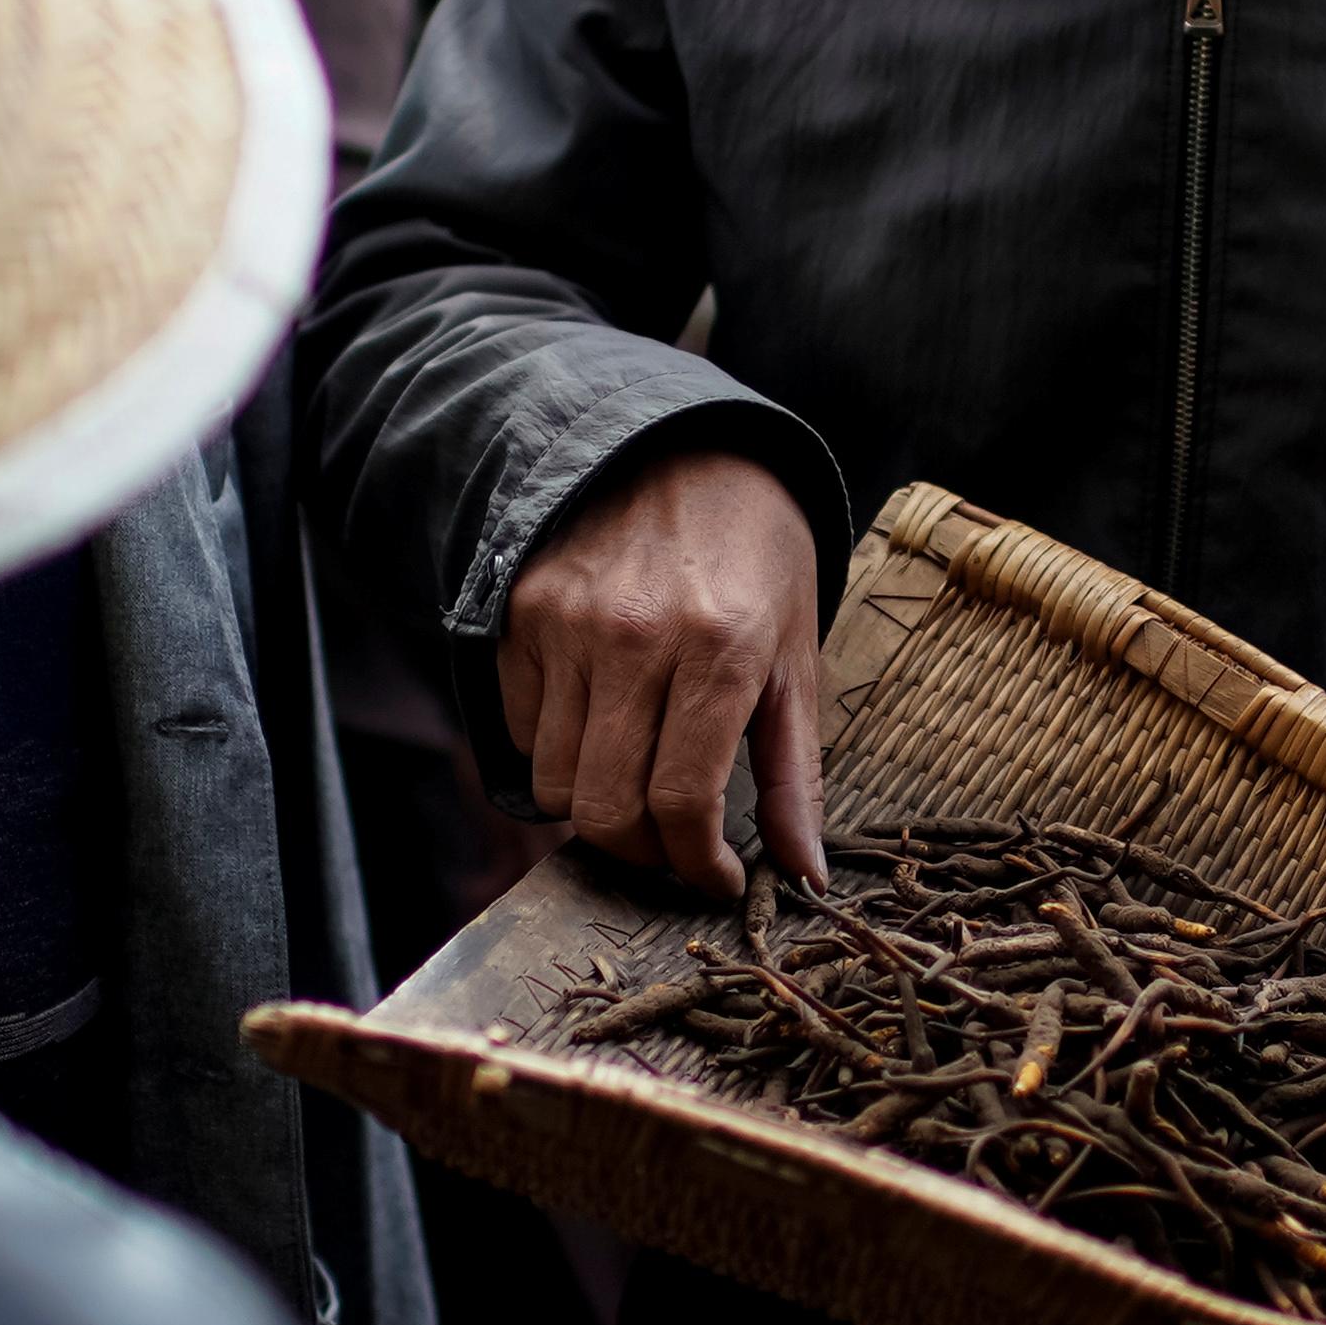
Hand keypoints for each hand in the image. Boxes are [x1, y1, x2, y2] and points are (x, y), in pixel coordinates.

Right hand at [499, 449, 829, 899]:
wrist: (681, 444)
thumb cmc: (756, 553)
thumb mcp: (797, 653)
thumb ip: (795, 772)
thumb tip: (805, 875)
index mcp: (721, 647)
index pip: (683, 803)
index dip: (697, 866)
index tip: (715, 880)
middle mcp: (636, 636)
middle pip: (607, 811)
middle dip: (644, 855)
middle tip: (674, 848)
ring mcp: (568, 624)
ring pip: (556, 783)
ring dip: (596, 809)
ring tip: (639, 782)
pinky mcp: (521, 613)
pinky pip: (524, 730)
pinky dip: (559, 753)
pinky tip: (602, 726)